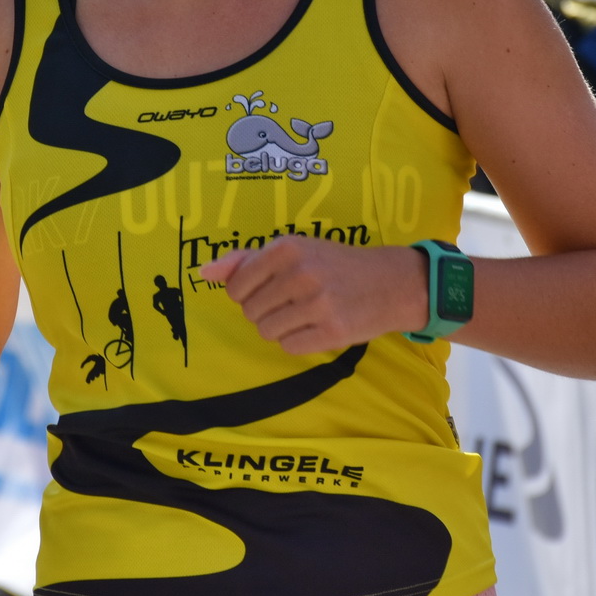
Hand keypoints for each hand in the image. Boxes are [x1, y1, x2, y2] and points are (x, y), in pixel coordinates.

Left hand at [199, 237, 428, 354]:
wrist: (392, 282)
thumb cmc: (336, 265)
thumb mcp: (295, 250)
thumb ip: (247, 260)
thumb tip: (204, 272)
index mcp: (287, 248)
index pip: (237, 286)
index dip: (247, 294)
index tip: (270, 289)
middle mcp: (301, 273)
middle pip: (251, 312)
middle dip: (266, 311)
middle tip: (293, 301)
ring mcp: (317, 304)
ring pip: (268, 331)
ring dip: (281, 328)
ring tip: (305, 314)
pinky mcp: (332, 332)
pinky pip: (289, 347)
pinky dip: (298, 341)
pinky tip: (317, 327)